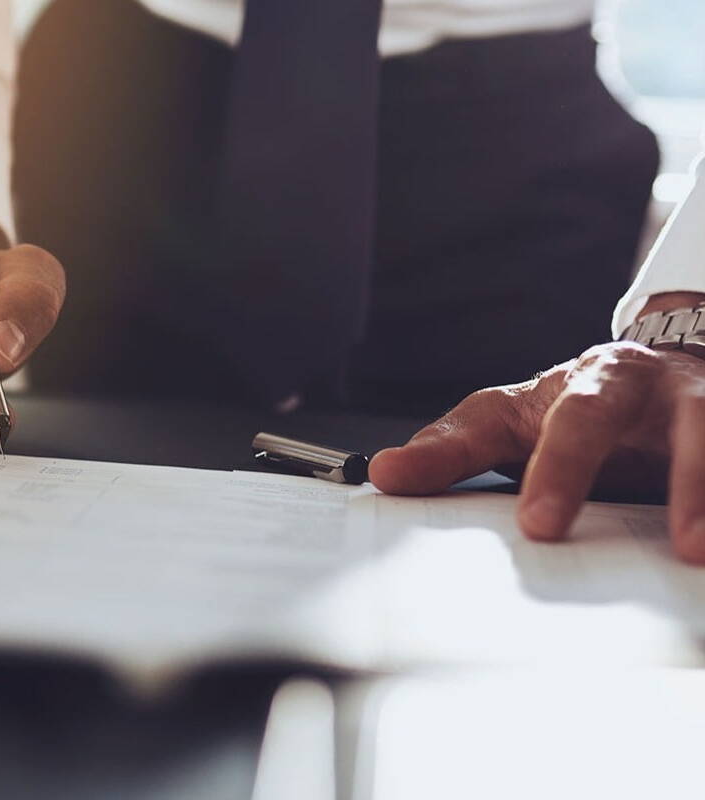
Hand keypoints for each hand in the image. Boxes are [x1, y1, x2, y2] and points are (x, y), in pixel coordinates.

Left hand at [369, 341, 704, 562]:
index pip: (576, 421)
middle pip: (690, 424)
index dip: (561, 470)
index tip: (540, 526)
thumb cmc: (569, 406)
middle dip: (687, 481)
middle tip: (679, 546)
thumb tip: (381, 473)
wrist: (654, 375)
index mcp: (598, 382)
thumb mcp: (504, 419)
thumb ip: (450, 450)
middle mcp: (667, 392)